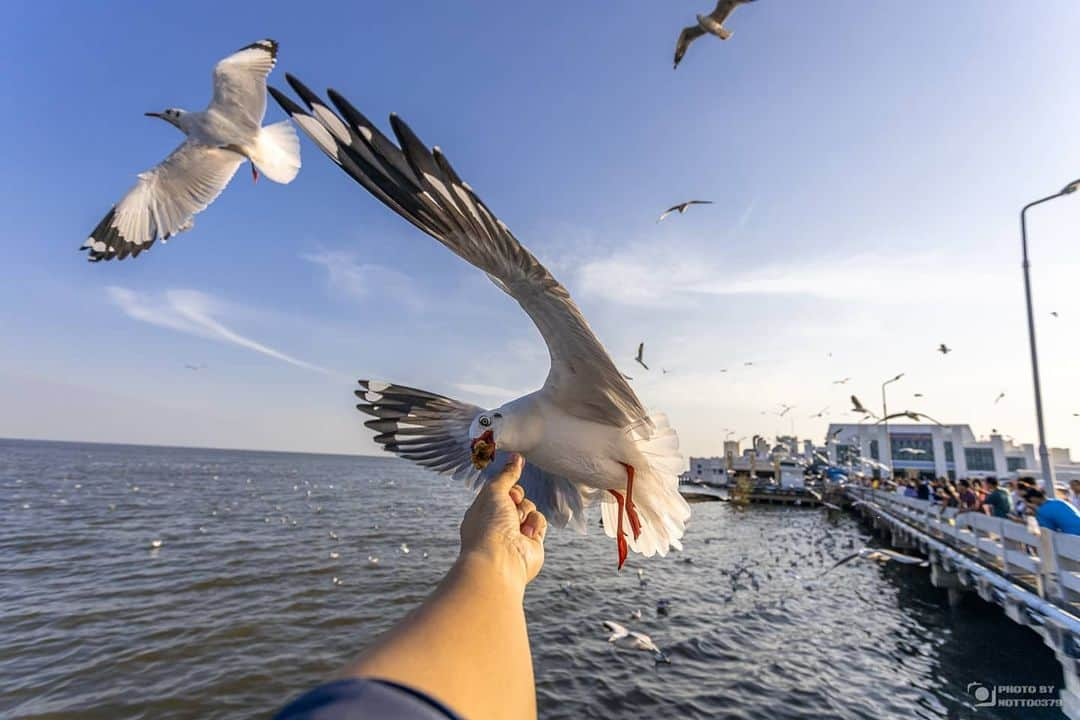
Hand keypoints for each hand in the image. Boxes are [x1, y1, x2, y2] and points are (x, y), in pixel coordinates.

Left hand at [459, 453, 546, 589]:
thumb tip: (516, 457)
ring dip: (525, 512)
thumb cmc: (489, 525)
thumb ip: (507, 475)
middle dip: (517, 499)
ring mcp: (515, 534)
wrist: (500, 560)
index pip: (499, 491)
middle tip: (512, 505)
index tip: (509, 489)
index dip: (507, 487)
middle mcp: (498, 524)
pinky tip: (526, 535)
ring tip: (517, 525)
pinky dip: (535, 525)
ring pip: (530, 509)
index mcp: (483, 512)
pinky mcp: (532, 543)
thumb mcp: (494, 491)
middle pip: (516, 498)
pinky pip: (540, 522)